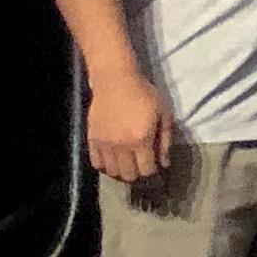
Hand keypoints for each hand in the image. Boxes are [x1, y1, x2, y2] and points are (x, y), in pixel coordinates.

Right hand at [85, 72, 176, 187]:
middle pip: (128, 175)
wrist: (115, 81)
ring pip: (112, 171)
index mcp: (141, 140)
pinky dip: (105, 165)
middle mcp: (121, 146)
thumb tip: (164, 163)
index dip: (152, 170)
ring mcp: (104, 144)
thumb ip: (165, 141)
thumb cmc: (144, 94)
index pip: (146, 170)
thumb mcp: (164, 114)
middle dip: (137, 172)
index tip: (154, 163)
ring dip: (121, 170)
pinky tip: (112, 158)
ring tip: (127, 162)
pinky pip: (96, 163)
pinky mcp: (92, 139)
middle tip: (141, 163)